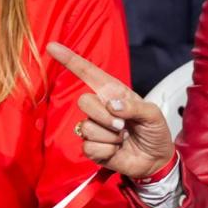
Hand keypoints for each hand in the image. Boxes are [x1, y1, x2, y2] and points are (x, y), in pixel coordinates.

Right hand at [48, 42, 175, 178]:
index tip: (52, 46)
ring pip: (87, 127)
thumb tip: (111, 105)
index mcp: (113, 93)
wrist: (156, 160)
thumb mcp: (153, 114)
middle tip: (122, 126)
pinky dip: (107, 150)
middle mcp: (100, 107)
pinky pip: (89, 147)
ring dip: (110, 136)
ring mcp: (94, 127)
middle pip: (84, 102)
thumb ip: (134, 107)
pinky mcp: (92, 147)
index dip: (70, 60)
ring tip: (122, 138)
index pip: (88, 73)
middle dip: (104, 116)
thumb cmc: (155, 132)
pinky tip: (116, 150)